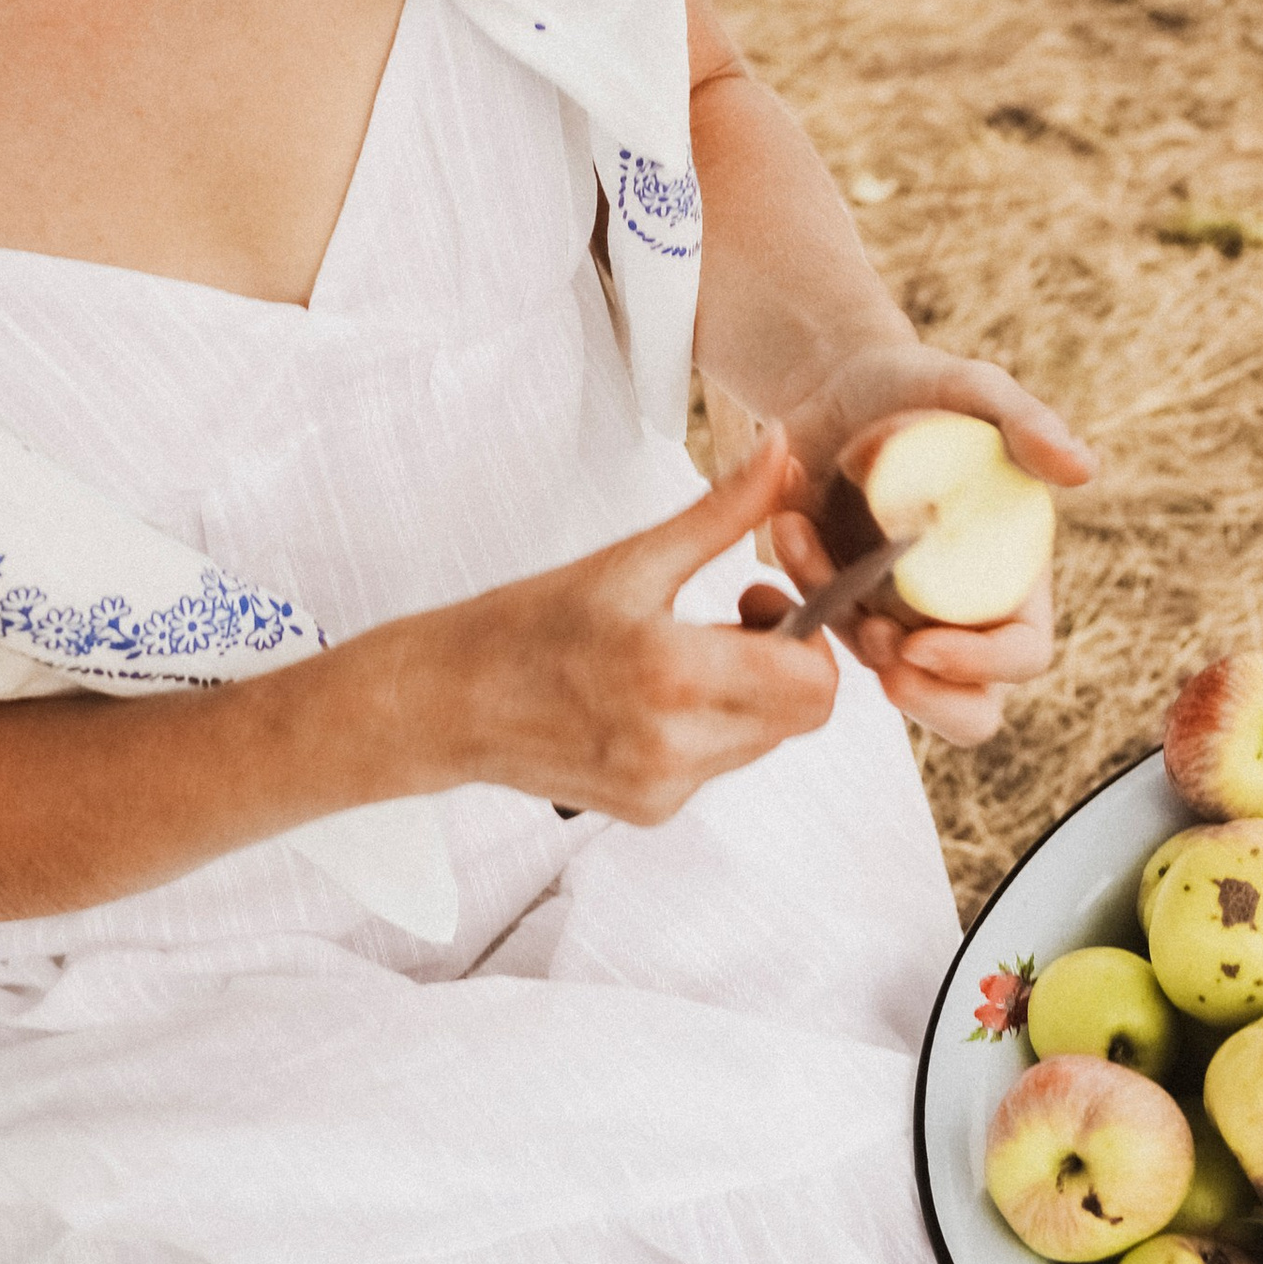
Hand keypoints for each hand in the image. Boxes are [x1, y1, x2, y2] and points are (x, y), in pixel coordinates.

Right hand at [423, 432, 839, 823]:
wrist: (448, 702)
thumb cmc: (524, 626)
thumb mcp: (630, 559)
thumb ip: (722, 511)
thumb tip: (780, 453)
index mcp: (673, 674)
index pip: (813, 681)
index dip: (809, 633)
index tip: (763, 598)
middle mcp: (676, 745)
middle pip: (801, 714)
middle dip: (785, 662)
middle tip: (732, 620)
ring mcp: (665, 786)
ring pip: (764, 740)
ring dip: (748, 694)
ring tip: (681, 656)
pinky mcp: (652, 810)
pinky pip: (720, 765)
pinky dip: (708, 728)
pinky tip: (652, 699)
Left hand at [758, 343, 1091, 747]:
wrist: (836, 387)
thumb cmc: (920, 386)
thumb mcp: (971, 390)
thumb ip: (1027, 423)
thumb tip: (1083, 468)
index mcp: (1013, 577)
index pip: (1022, 655)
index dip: (981, 665)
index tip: (922, 644)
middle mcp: (964, 615)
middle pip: (968, 709)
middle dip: (927, 700)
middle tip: (883, 662)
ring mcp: (900, 621)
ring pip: (880, 672)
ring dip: (841, 624)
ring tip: (804, 540)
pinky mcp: (843, 613)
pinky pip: (822, 635)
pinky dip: (801, 592)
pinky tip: (791, 527)